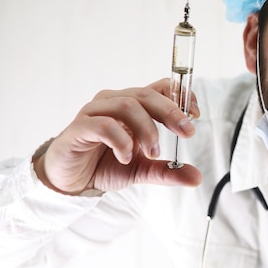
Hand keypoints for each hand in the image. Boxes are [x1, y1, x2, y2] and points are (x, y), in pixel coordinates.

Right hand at [33, 78, 202, 194]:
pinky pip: (103, 125)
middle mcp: (114, 102)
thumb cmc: (105, 164)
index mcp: (133, 106)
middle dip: (171, 112)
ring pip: (127, 106)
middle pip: (146, 94)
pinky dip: (121, 140)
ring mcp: (95, 112)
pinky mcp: (79, 128)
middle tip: (187, 132)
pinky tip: (126, 157)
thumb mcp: (142, 170)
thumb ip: (168, 172)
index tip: (195, 114)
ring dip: (147, 130)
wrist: (70, 180)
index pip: (160, 87)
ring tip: (153, 153)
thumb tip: (196, 178)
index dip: (180, 95)